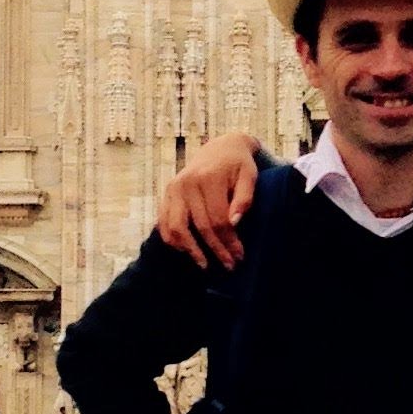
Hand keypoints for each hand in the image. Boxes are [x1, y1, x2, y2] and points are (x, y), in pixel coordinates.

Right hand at [158, 135, 260, 268]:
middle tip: (229, 265)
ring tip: (204, 264)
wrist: (219, 148)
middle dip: (215, 249)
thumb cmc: (238, 165)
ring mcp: (174, 188)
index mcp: (209, 178)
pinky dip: (172, 239)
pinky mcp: (167, 193)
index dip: (229, 241)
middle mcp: (187, 183)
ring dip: (190, 250)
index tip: (239, 256)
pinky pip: (164, 222)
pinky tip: (186, 251)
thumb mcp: (249, 176)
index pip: (218, 219)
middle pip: (200, 226)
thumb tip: (234, 223)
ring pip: (177, 227)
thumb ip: (244, 199)